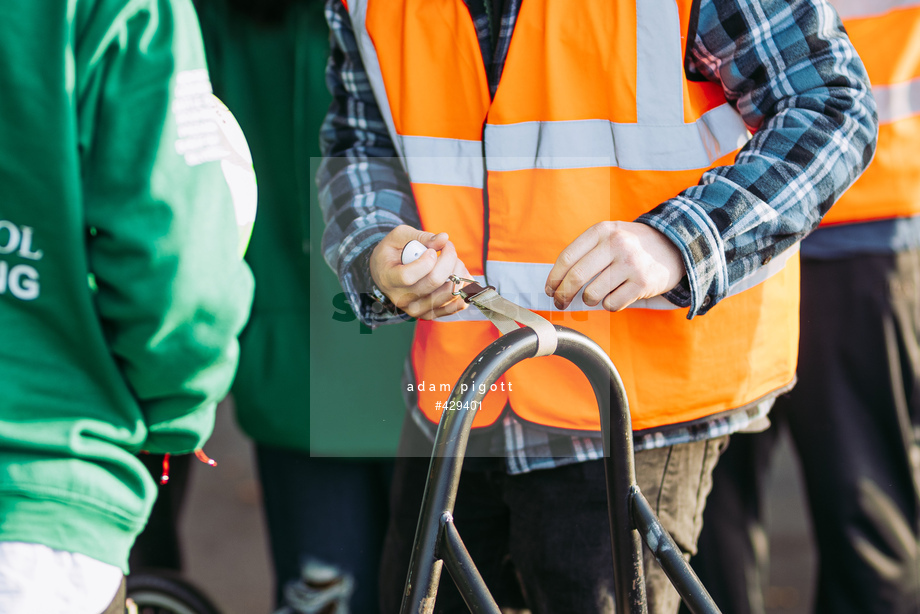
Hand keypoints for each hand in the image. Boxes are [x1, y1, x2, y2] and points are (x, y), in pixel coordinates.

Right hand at [370, 225, 469, 319]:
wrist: (386, 274)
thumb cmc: (393, 252)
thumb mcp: (399, 237)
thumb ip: (420, 237)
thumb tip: (443, 238)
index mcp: (389, 279)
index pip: (408, 276)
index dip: (426, 261)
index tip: (431, 251)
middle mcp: (401, 298)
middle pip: (434, 281)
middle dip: (448, 259)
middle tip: (448, 247)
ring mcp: (416, 309)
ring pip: (448, 292)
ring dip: (458, 272)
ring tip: (453, 260)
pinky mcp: (430, 314)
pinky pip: (454, 305)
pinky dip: (463, 289)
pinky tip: (460, 275)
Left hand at [545, 221, 685, 311]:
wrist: (674, 247)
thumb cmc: (632, 246)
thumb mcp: (609, 236)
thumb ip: (585, 252)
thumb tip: (557, 282)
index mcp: (602, 231)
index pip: (567, 258)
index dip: (553, 278)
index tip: (549, 290)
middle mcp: (616, 244)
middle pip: (576, 277)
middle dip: (563, 295)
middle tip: (560, 303)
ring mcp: (631, 264)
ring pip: (592, 294)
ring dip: (588, 301)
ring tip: (594, 296)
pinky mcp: (642, 283)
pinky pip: (611, 304)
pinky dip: (608, 305)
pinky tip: (615, 296)